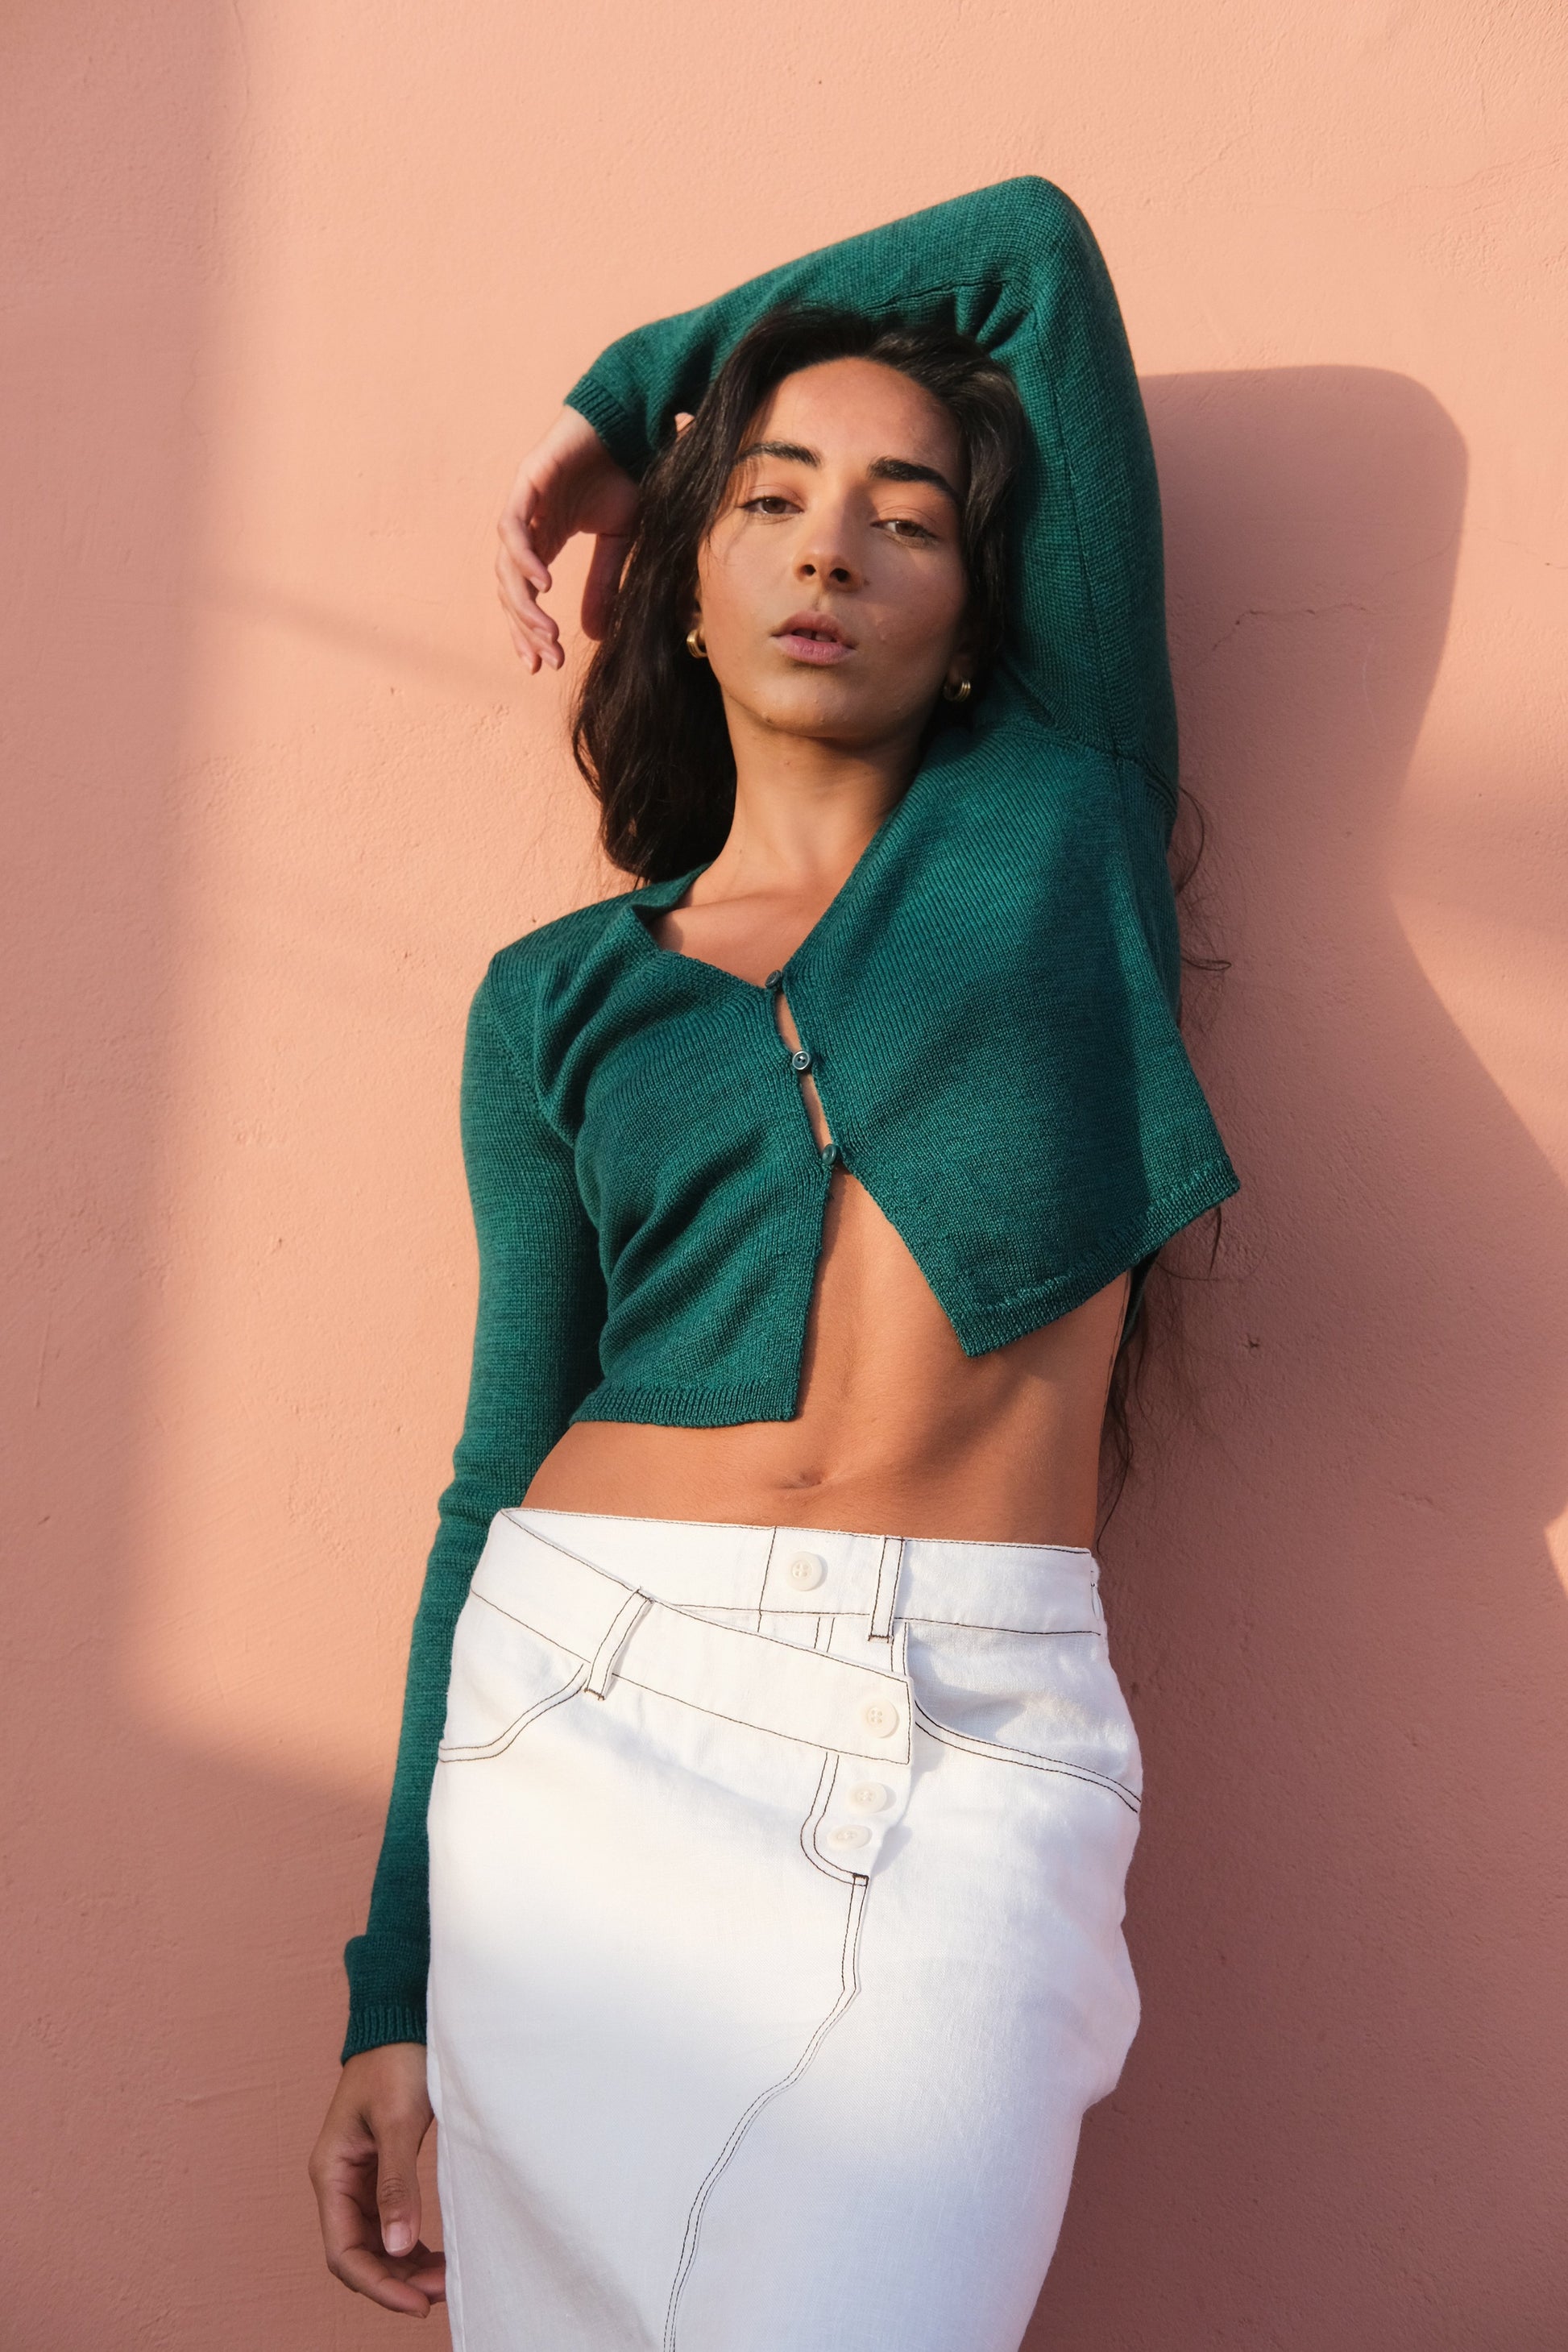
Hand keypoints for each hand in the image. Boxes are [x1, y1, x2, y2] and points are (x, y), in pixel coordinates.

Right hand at [309, 2043, 445, 2316]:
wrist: (402, 2018)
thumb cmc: (398, 2060)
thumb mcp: (399, 2120)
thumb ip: (398, 2184)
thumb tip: (400, 2249)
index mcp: (332, 2171)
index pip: (344, 2251)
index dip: (378, 2285)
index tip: (418, 2304)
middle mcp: (339, 2180)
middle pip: (359, 2253)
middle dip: (396, 2281)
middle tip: (441, 2293)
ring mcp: (359, 2176)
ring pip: (376, 2241)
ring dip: (404, 2267)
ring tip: (444, 2281)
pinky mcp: (380, 2169)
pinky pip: (389, 2221)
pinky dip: (409, 2244)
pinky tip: (435, 2256)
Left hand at [495, 406, 639, 670]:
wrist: (630, 425)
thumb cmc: (624, 475)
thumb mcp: (618, 541)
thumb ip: (603, 585)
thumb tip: (595, 638)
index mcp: (544, 541)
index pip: (525, 596)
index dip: (528, 631)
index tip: (542, 664)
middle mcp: (528, 527)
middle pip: (512, 589)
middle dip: (526, 627)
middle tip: (546, 657)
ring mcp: (523, 504)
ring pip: (508, 565)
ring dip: (525, 603)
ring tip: (546, 631)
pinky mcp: (527, 482)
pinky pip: (514, 528)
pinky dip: (525, 558)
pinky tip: (542, 585)